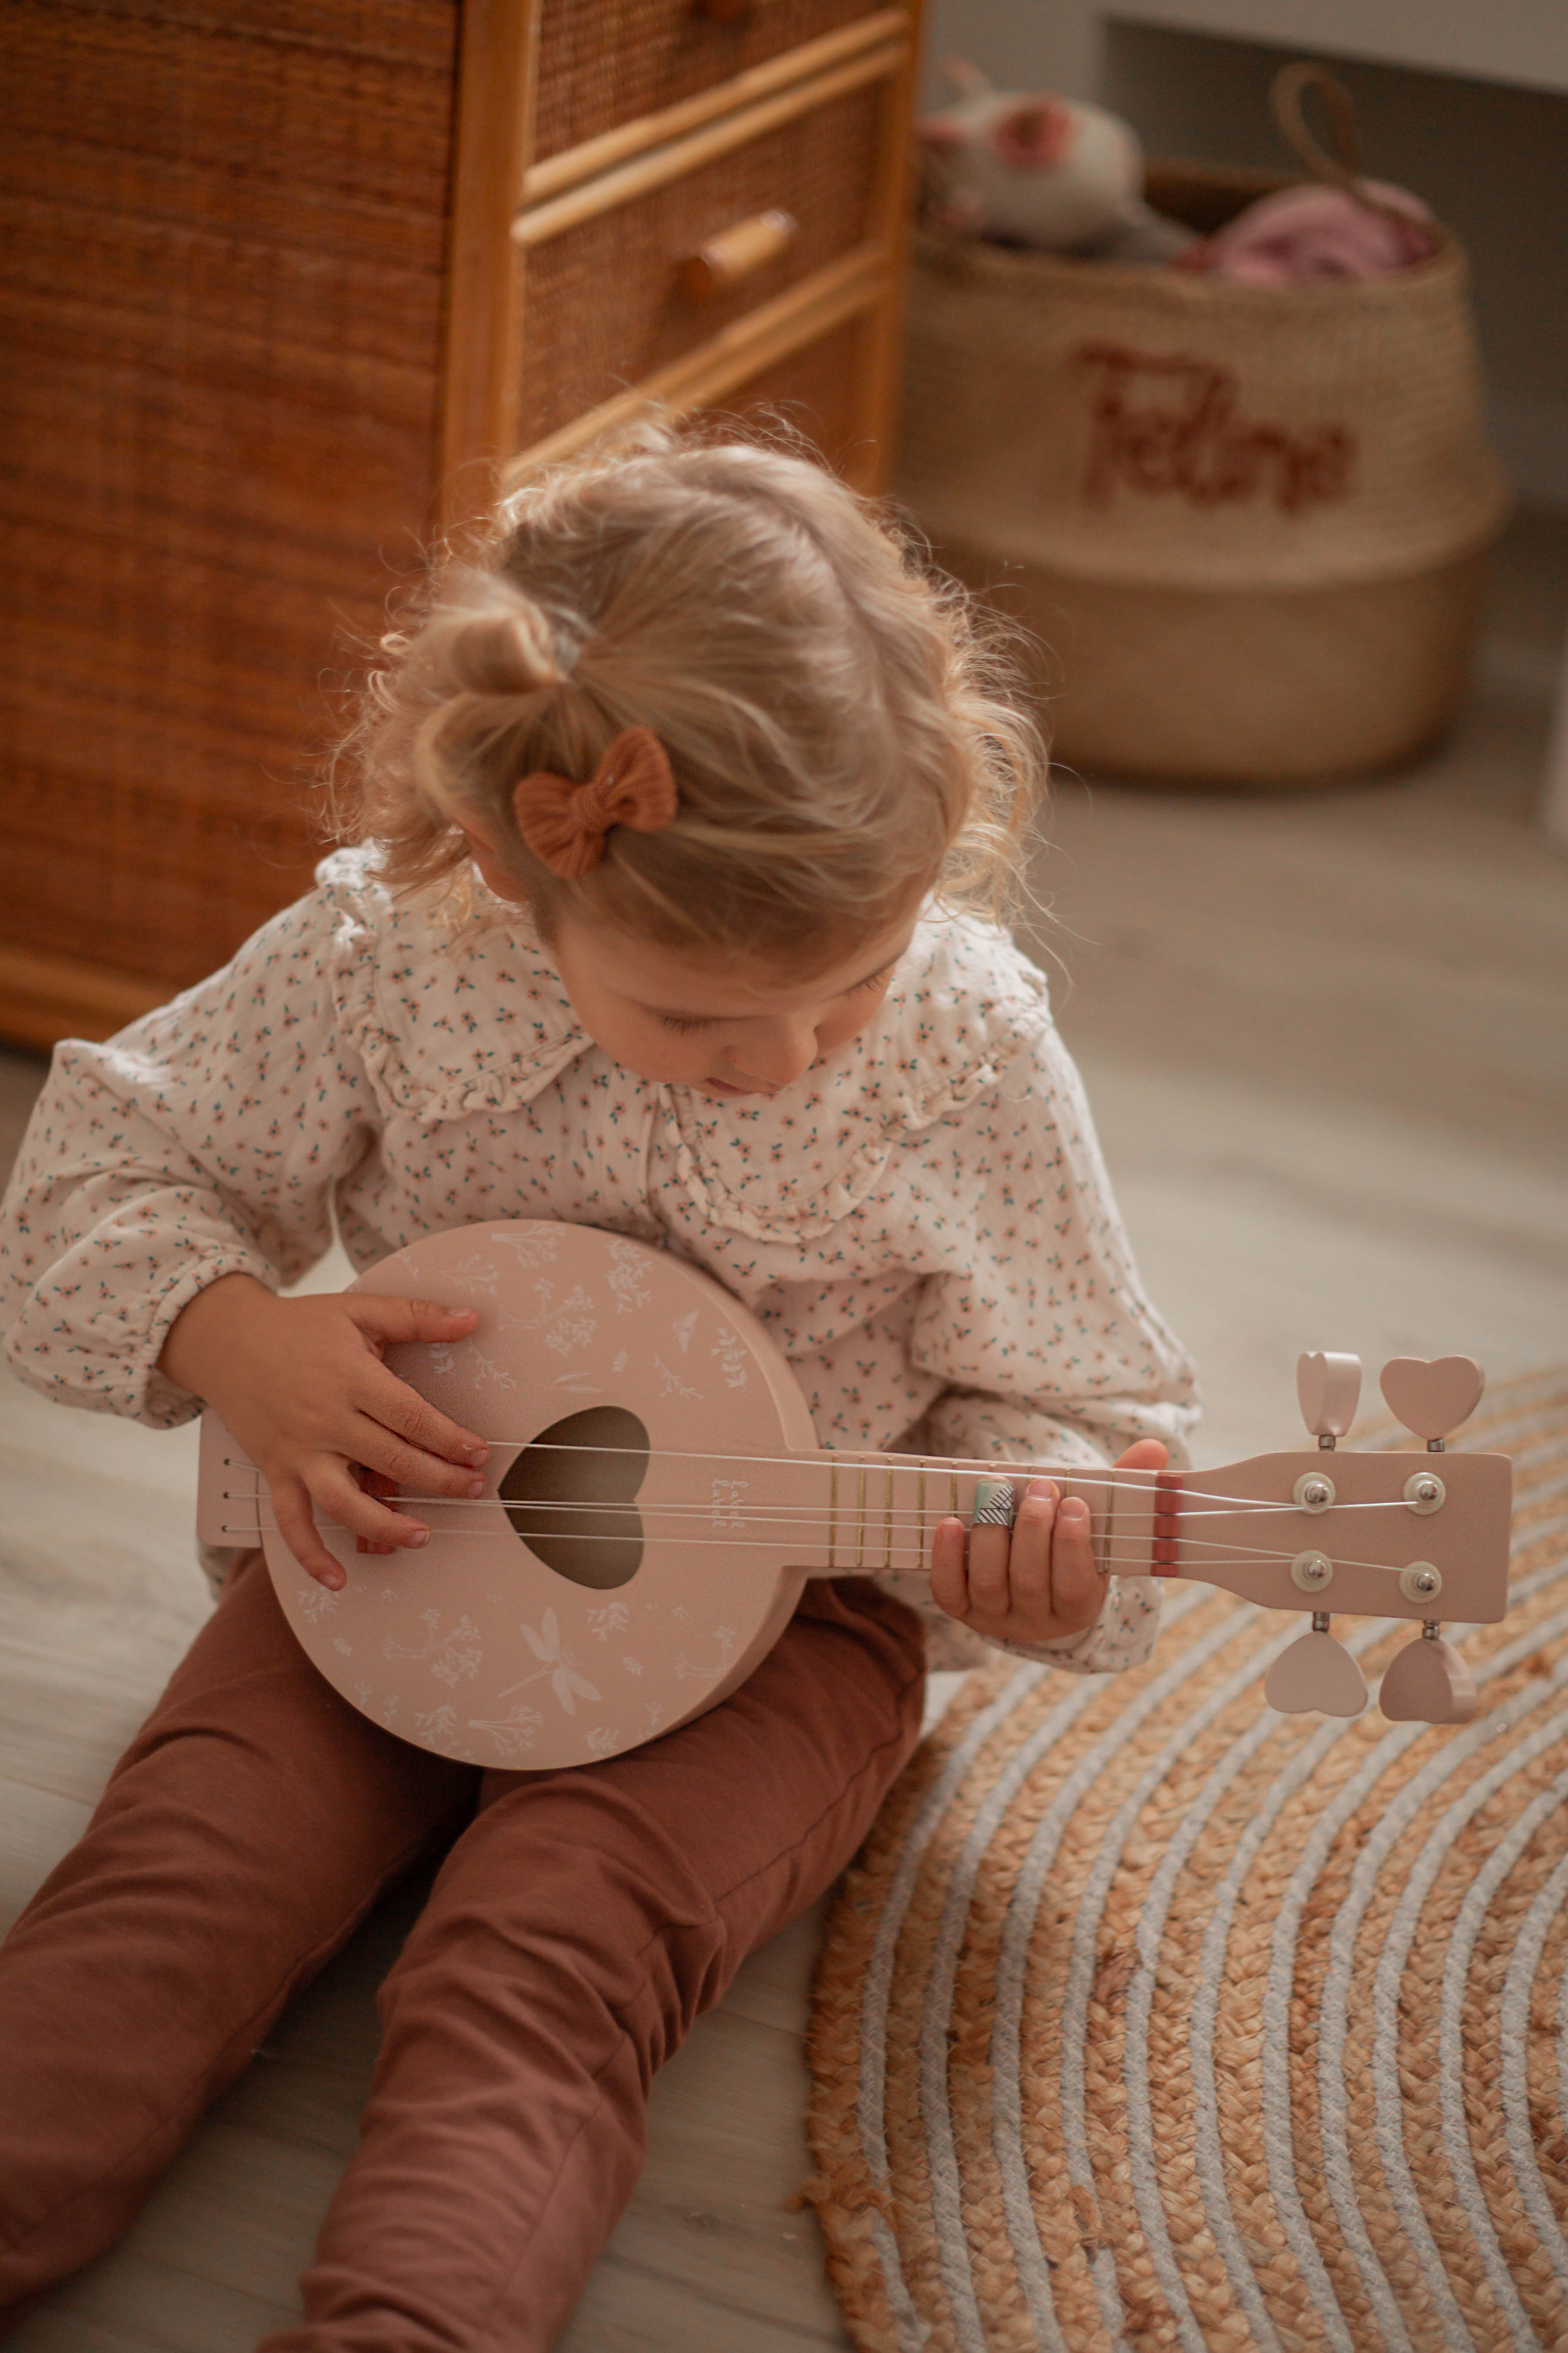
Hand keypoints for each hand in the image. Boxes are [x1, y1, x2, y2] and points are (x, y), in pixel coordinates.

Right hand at [159, 1273, 488, 1588]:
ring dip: (385, 1525)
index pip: (410, 1417)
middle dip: (438, 1480)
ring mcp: (298, 1451)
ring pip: (344, 1502)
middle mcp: (324, 1419)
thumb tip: (472, 1318)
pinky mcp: (275, 1471)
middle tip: (472, 1488)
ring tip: (422, 1536)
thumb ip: (418, 1315)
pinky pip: (290, 1523)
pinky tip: (337, 1580)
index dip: (450, 1439)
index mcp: (350, 1377)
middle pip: (390, 1460)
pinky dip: (311, 1556)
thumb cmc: (298, 1325)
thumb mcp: (359, 1309)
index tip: (478, 1453)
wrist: (226, 1338)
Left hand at [929, 1438, 1168, 1647]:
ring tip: (995, 1490)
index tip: (1074, 1502)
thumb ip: (1125, 1487)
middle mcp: (1037, 1620)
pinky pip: (948, 1591)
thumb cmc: (1070, 1543)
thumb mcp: (1101, 1523)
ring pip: (989, 1583)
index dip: (1072, 1544)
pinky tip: (949, 1522)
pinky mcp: (961, 1610)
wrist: (1035, 1584)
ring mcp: (996, 1617)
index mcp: (1079, 1606)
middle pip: (1029, 1580)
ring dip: (990, 1533)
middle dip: (1033, 1528)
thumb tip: (1154, 1448)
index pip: (1074, 1584)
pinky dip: (946, 1557)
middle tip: (1040, 1487)